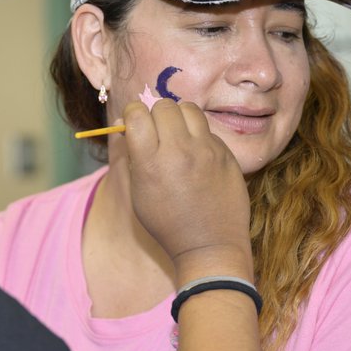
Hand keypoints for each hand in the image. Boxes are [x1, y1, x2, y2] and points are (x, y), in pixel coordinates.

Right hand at [121, 99, 251, 277]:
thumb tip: (125, 123)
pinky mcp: (226, 154)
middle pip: (163, 106)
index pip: (136, 113)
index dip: (132, 115)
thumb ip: (131, 156)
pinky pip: (208, 130)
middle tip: (158, 132)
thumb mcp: (138, 193)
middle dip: (156, 115)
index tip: (135, 124)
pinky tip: (197, 156)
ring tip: (179, 135)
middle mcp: (178, 151)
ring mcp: (206, 150)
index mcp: (150, 162)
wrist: (210, 245)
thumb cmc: (167, 223)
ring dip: (179, 118)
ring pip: (188, 109)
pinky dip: (199, 137)